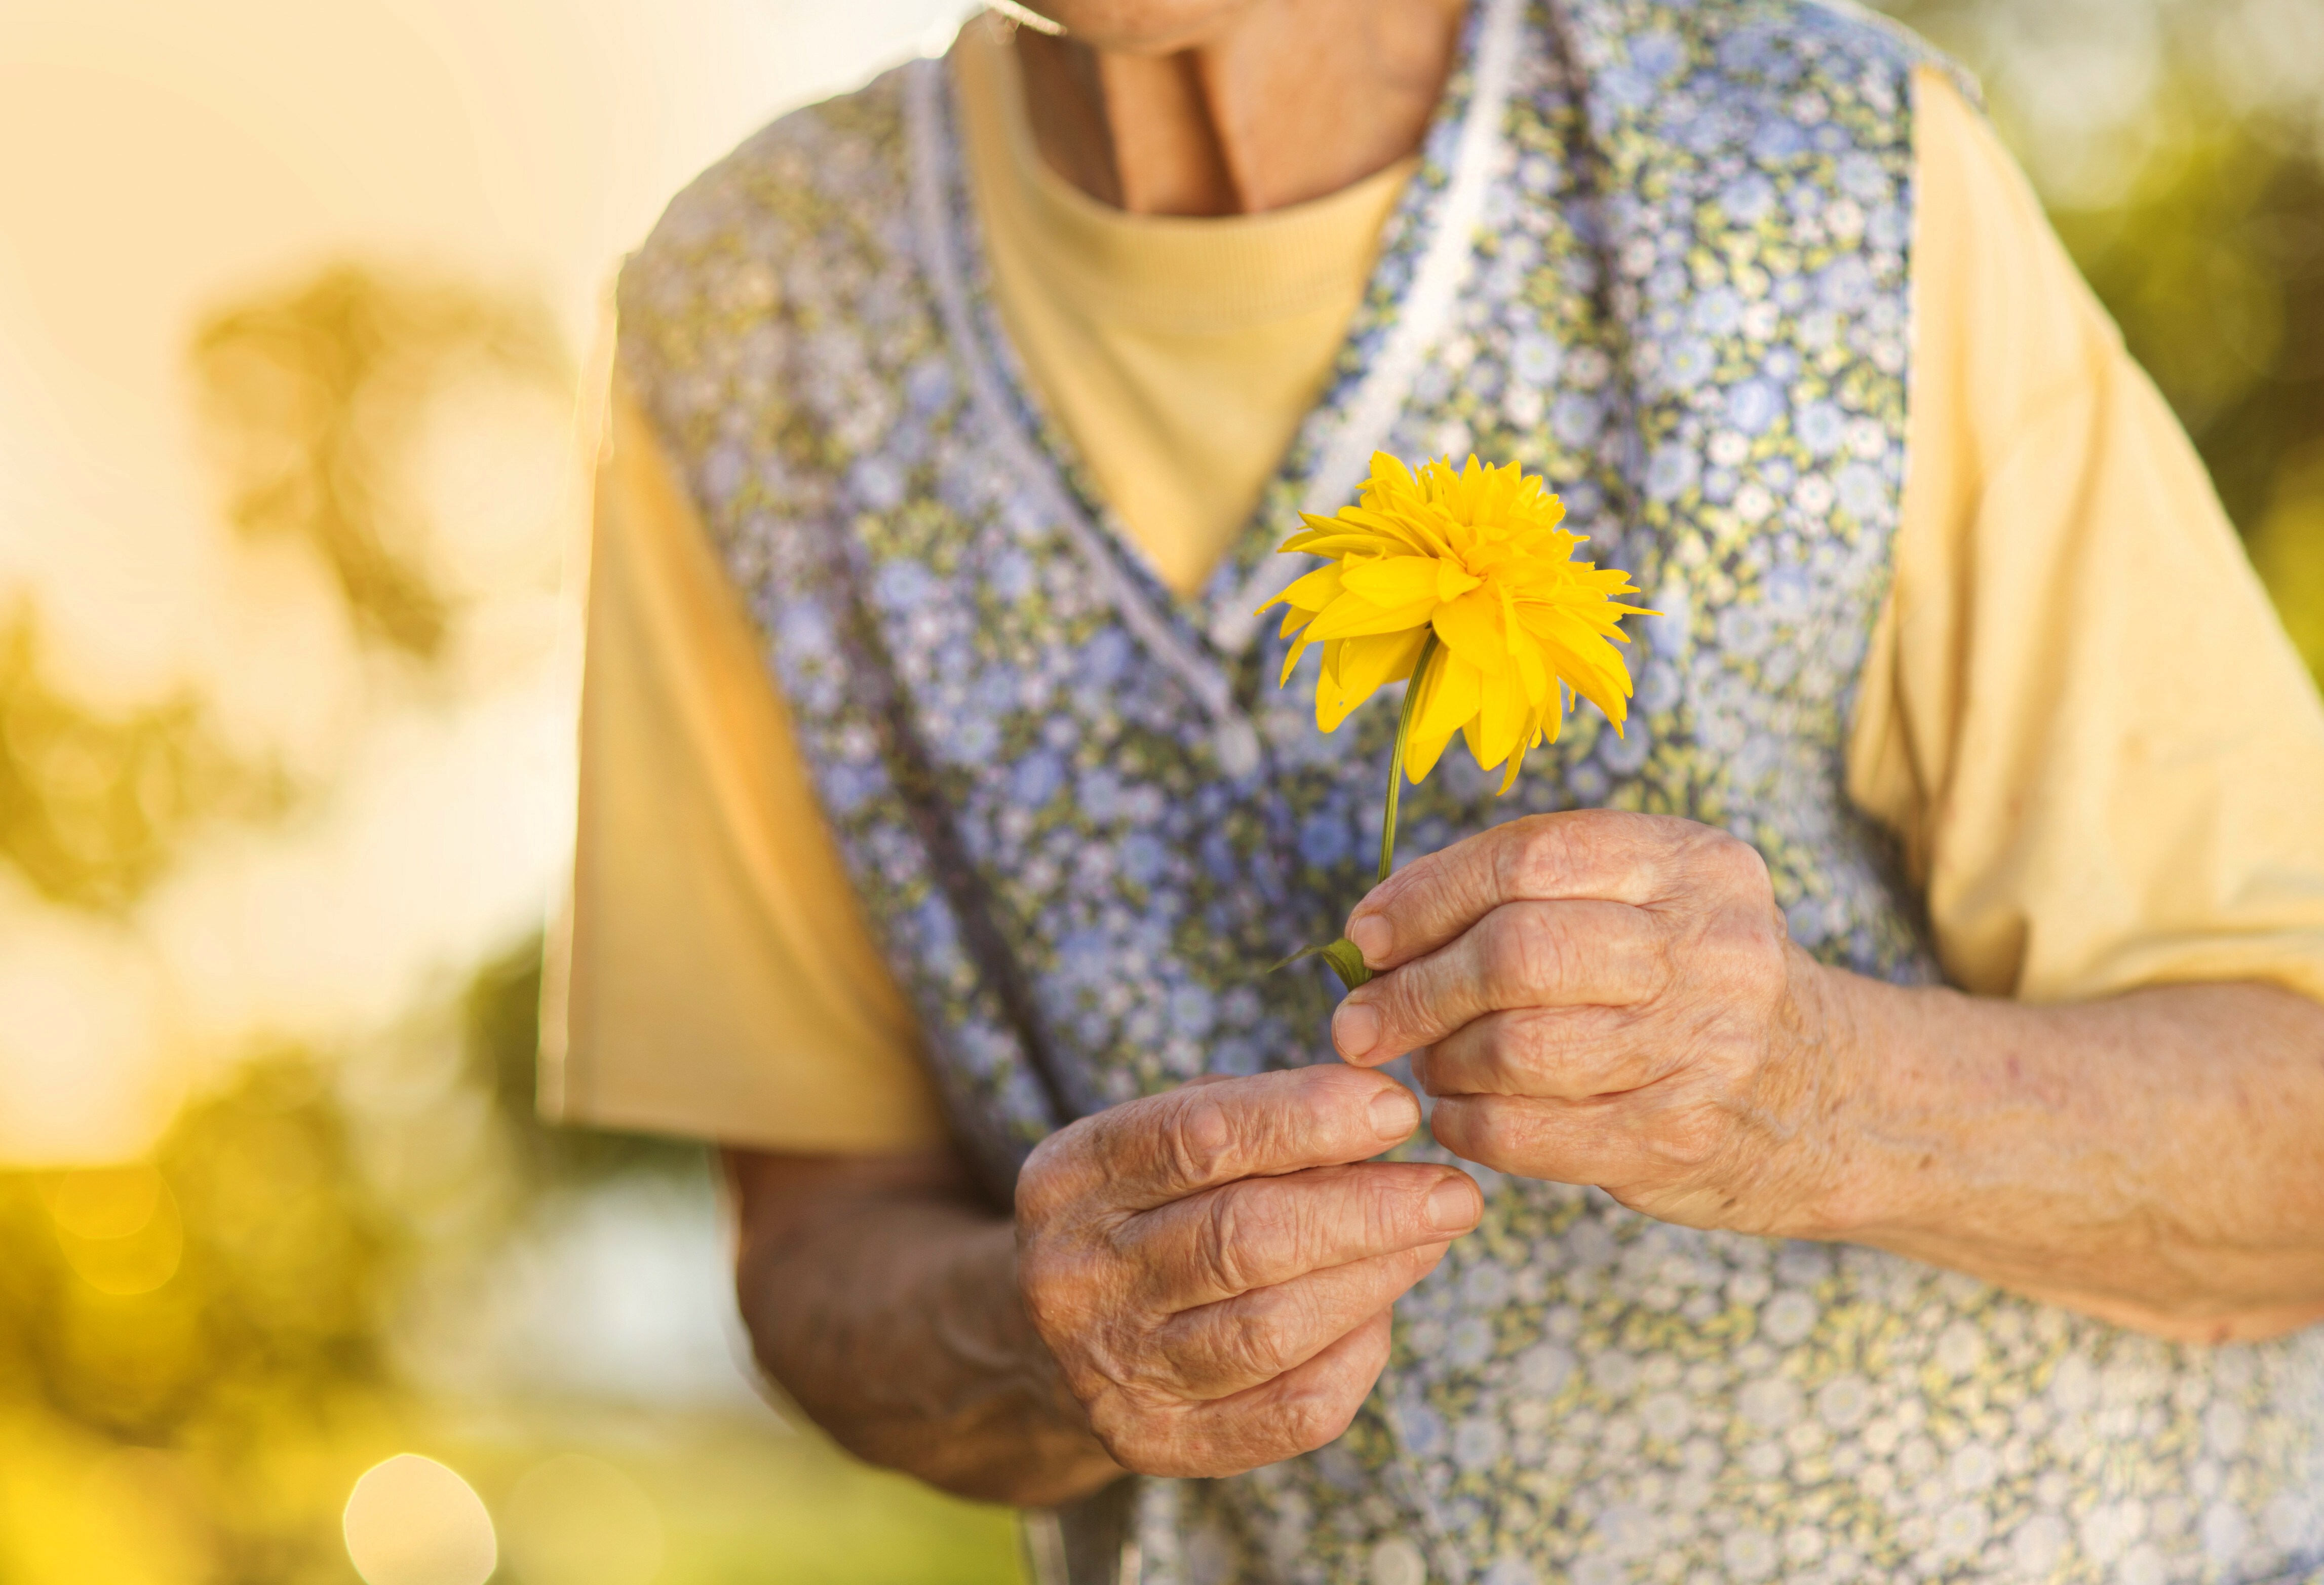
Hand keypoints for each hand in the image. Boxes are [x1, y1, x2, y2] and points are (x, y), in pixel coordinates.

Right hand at [1014, 1065, 1482, 1476]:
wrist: (1049, 1341)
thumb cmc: (1143, 1211)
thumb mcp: (1163, 1139)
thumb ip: (1255, 1116)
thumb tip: (1378, 1111)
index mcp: (1071, 1178)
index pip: (1197, 1137)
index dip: (1307, 1118)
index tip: (1397, 1109)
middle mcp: (1074, 1276)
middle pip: (1244, 1238)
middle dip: (1367, 1211)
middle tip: (1453, 1193)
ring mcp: (1110, 1370)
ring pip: (1272, 1329)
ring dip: (1374, 1279)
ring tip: (1432, 1239)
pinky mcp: (1155, 1444)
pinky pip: (1289, 1411)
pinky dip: (1355, 1357)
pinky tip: (1381, 1312)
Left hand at [1327, 810, 1855, 1236]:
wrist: (1829, 1097)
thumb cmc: (1690, 985)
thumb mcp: (1647, 901)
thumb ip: (1530, 892)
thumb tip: (1374, 928)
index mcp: (1692, 862)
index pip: (1529, 856)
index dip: (1425, 895)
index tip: (1367, 935)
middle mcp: (1710, 944)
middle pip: (1515, 951)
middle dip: (1413, 990)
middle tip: (1359, 1021)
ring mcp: (1703, 1045)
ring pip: (1513, 1047)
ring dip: (1441, 1060)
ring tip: (1430, 1062)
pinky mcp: (1678, 1138)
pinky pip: (1525, 1133)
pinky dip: (1466, 1124)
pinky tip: (1460, 1114)